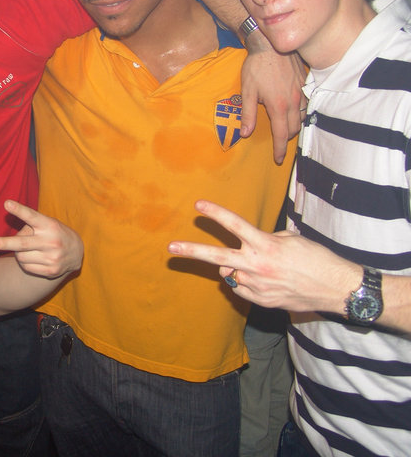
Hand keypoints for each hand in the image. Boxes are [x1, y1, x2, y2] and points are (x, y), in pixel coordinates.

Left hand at [0, 200, 82, 278]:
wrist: (77, 252)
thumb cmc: (54, 232)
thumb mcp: (46, 223)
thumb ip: (30, 227)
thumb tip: (10, 239)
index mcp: (49, 225)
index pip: (32, 216)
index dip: (19, 210)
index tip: (6, 204)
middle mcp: (51, 241)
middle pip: (22, 243)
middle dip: (4, 243)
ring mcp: (52, 257)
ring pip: (21, 256)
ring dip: (18, 252)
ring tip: (28, 248)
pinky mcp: (51, 270)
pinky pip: (26, 267)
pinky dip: (25, 262)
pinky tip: (34, 257)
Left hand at [168, 200, 359, 313]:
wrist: (336, 288)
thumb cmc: (316, 259)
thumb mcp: (291, 239)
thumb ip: (263, 240)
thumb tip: (243, 252)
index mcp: (266, 246)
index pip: (235, 225)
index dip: (215, 214)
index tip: (198, 205)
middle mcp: (257, 266)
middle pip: (217, 257)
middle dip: (192, 251)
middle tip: (171, 248)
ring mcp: (257, 286)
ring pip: (230, 275)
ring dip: (236, 269)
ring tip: (261, 268)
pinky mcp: (261, 301)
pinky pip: (241, 289)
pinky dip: (246, 283)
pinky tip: (266, 282)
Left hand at [241, 31, 306, 163]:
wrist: (269, 44)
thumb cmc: (256, 67)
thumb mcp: (247, 91)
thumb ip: (247, 114)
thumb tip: (245, 133)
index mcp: (278, 106)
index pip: (282, 134)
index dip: (280, 149)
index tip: (278, 158)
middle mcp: (293, 101)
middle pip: (294, 129)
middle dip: (286, 138)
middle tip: (278, 142)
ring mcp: (301, 92)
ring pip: (301, 117)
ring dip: (293, 125)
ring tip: (284, 128)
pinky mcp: (304, 84)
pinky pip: (305, 104)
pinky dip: (299, 112)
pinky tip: (291, 111)